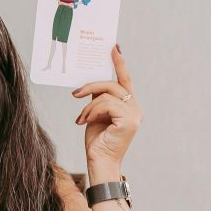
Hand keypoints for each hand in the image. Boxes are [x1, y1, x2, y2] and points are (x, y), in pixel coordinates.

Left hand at [72, 45, 141, 167]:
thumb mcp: (95, 114)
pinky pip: (106, 103)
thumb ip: (98, 98)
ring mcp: (134, 114)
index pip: (125, 80)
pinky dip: (92, 111)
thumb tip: (92, 84)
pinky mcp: (129, 120)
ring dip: (89, 105)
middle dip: (92, 84)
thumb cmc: (97, 141)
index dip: (120, 63)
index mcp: (129, 106)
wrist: (99, 162)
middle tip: (76, 93)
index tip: (114, 47)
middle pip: (114, 83)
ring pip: (107, 93)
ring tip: (81, 119)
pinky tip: (85, 122)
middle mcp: (135, 108)